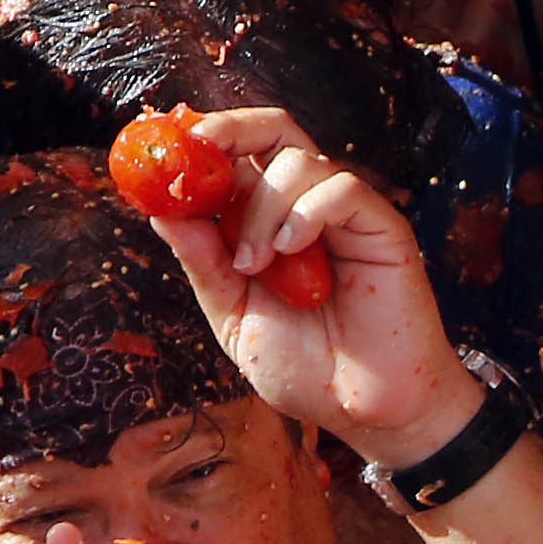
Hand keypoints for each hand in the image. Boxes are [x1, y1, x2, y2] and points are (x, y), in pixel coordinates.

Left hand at [143, 108, 487, 468]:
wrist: (366, 414)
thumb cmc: (310, 370)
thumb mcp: (235, 317)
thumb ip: (203, 264)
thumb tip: (160, 211)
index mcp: (267, 223)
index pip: (236, 157)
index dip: (200, 143)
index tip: (164, 149)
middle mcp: (305, 208)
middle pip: (271, 129)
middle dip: (228, 129)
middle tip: (198, 148)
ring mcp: (345, 216)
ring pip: (298, 159)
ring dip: (262, 207)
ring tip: (255, 265)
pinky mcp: (382, 229)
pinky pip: (341, 189)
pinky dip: (306, 211)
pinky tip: (292, 251)